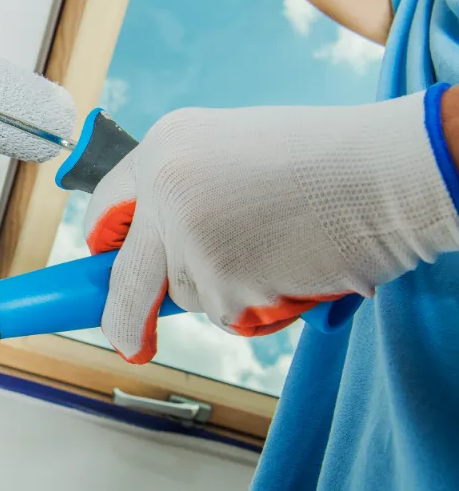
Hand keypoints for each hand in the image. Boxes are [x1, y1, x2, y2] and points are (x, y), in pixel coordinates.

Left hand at [85, 85, 458, 363]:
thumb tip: (153, 247)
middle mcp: (165, 191)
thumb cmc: (329, 160)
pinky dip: (259, 306)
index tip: (97, 271)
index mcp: (165, 147)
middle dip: (123, 319)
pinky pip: (228, 315)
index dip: (102, 247)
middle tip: (130, 342)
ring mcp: (190, 239)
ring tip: (279, 248)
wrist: (394, 171)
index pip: (106, 208)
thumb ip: (186, 191)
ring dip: (228, 291)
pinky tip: (292, 266)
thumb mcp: (233, 151)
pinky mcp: (223, 283)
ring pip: (190, 297)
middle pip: (126, 279)